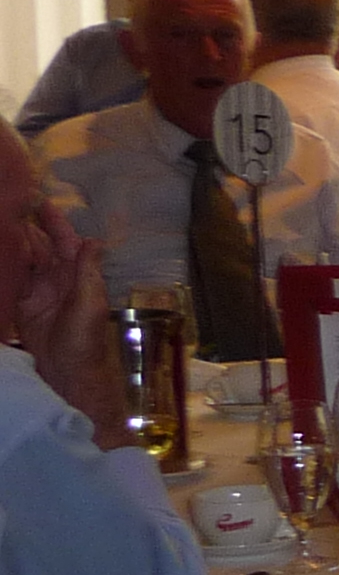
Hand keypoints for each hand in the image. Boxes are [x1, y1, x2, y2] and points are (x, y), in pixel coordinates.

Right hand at [15, 207, 115, 431]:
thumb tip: (93, 240)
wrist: (67, 373)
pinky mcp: (22, 305)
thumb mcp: (89, 303)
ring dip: (13, 244)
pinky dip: (5, 267)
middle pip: (40, 247)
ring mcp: (39, 291)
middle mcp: (58, 280)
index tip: (40, 201)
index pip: (64, 242)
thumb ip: (88, 272)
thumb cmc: (85, 340)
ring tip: (0, 224)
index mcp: (78, 276)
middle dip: (28, 227)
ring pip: (24, 260)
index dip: (54, 222)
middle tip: (8, 205)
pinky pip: (12, 280)